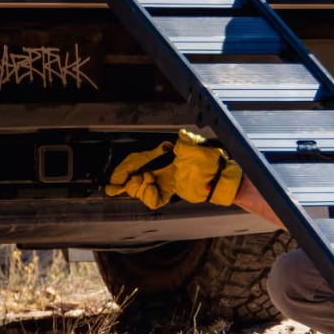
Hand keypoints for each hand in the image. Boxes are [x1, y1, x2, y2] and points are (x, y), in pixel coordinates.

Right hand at [105, 130, 242, 207]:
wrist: (219, 178)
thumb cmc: (208, 161)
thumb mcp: (196, 148)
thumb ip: (187, 142)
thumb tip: (182, 135)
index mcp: (161, 155)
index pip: (135, 161)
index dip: (122, 171)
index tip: (114, 181)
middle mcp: (159, 167)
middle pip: (133, 175)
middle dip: (127, 182)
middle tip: (123, 185)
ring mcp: (163, 180)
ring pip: (140, 188)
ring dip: (141, 189)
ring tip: (150, 184)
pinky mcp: (169, 191)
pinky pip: (153, 198)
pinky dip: (151, 198)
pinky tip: (154, 193)